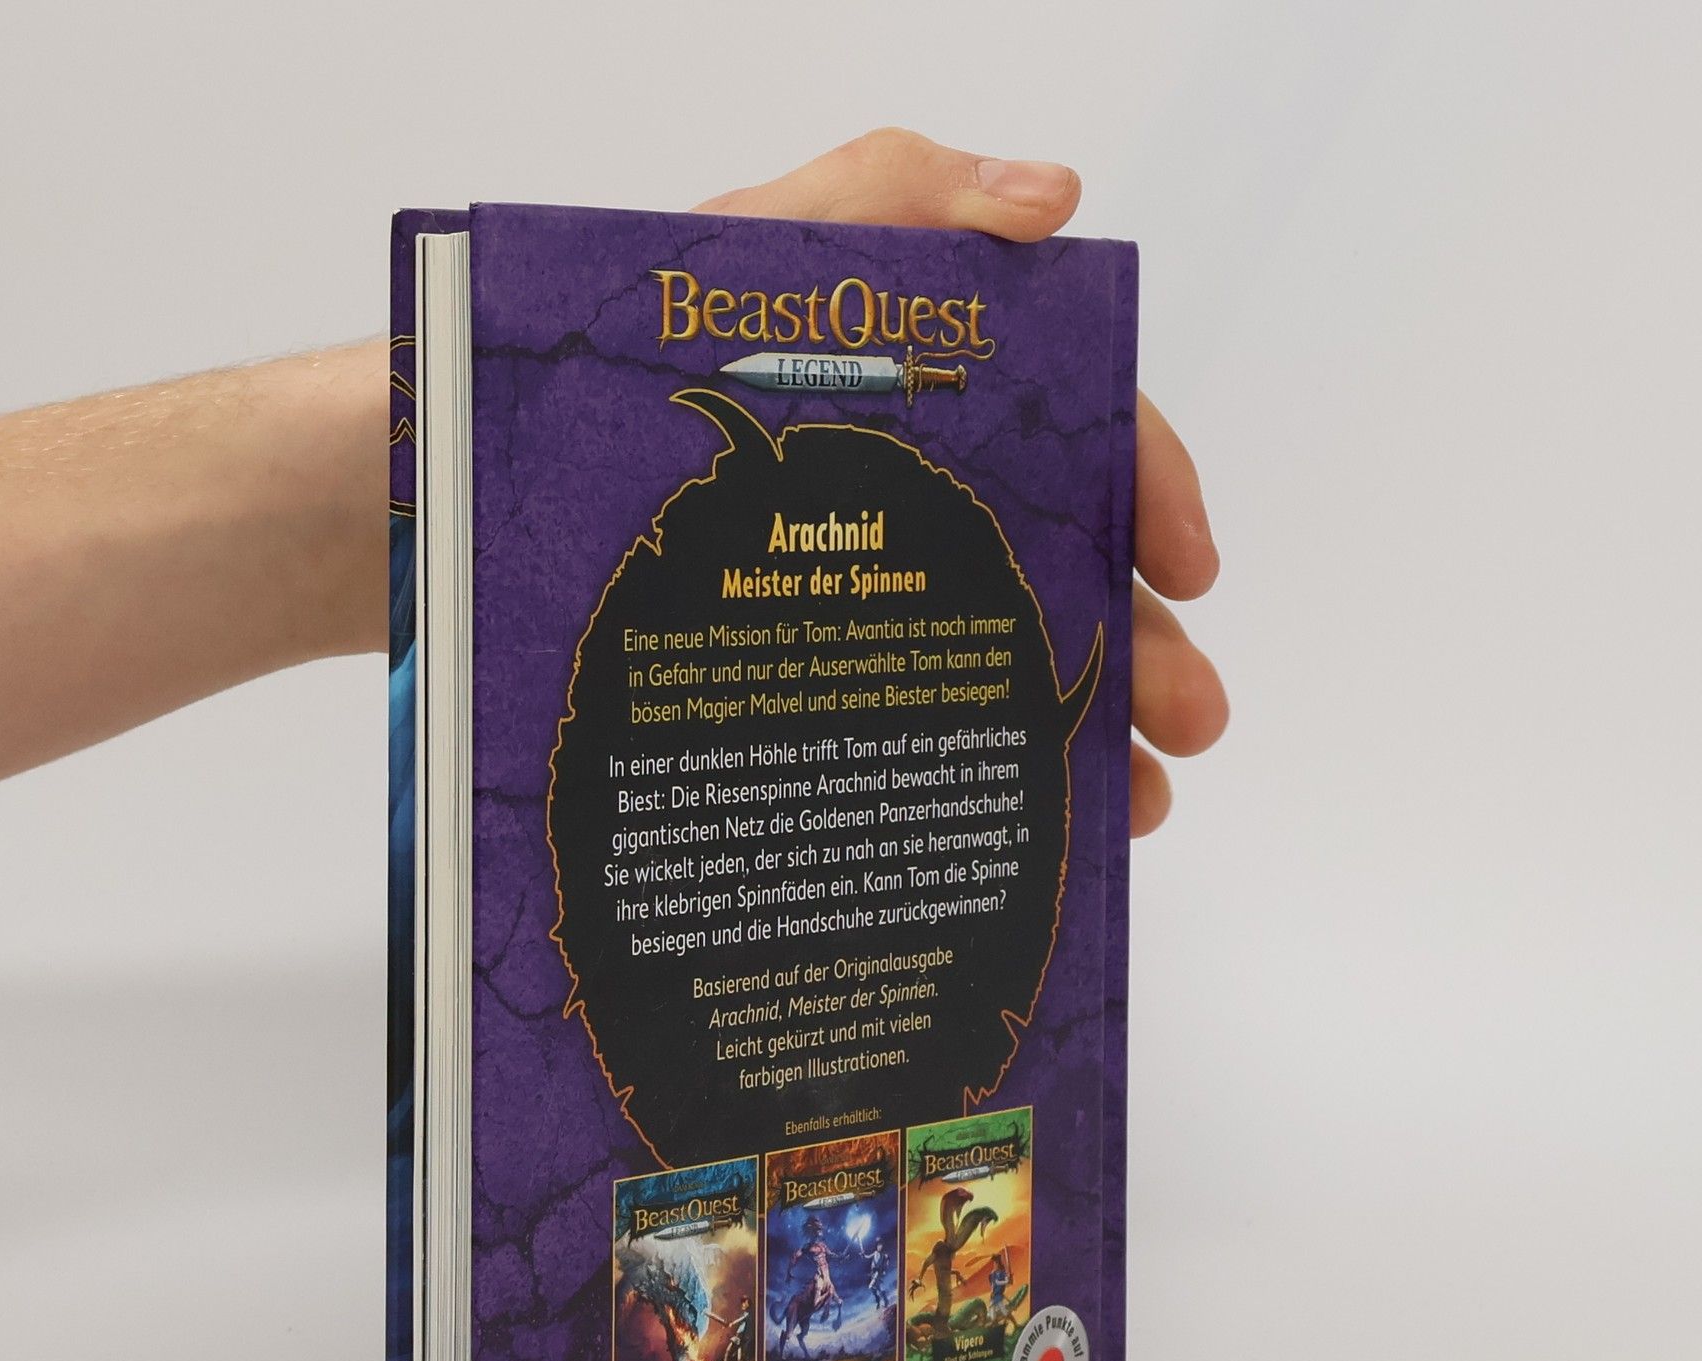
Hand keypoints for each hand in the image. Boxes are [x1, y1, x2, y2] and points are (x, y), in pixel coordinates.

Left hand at [697, 129, 1225, 835]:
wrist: (508, 476)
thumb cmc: (641, 357)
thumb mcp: (767, 244)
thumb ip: (898, 193)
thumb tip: (1055, 200)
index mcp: (935, 401)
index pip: (1075, 432)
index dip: (1148, 490)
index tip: (1191, 571)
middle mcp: (919, 500)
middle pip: (1062, 570)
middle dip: (1146, 645)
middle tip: (1193, 720)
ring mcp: (869, 593)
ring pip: (1006, 664)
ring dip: (1092, 730)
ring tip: (1139, 801)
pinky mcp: (812, 672)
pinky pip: (918, 725)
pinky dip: (986, 773)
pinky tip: (1025, 825)